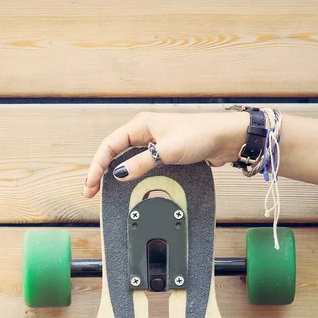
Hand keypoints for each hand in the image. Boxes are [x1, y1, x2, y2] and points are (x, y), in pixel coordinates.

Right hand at [82, 111, 248, 197]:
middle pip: (114, 153)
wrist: (226, 138)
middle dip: (100, 172)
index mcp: (141, 125)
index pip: (110, 145)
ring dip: (114, 174)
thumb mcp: (168, 151)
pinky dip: (130, 175)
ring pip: (126, 159)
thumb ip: (143, 163)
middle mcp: (144, 132)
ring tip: (103, 190)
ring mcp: (153, 143)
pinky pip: (140, 165)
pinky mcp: (163, 153)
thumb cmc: (201, 135)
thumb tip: (120, 174)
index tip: (91, 183)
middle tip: (91, 191)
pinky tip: (127, 185)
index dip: (97, 165)